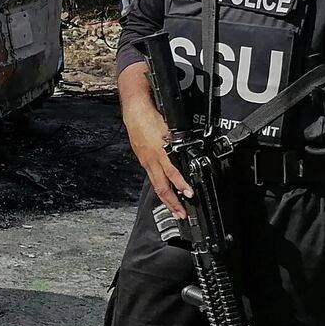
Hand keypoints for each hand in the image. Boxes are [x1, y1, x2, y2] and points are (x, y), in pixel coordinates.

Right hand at [121, 72, 191, 220]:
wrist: (135, 111)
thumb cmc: (152, 117)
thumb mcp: (169, 128)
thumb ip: (178, 141)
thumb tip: (190, 152)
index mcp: (159, 151)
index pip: (172, 173)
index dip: (181, 184)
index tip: (190, 194)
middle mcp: (152, 160)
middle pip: (162, 187)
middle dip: (173, 203)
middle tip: (182, 214)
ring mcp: (146, 161)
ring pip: (157, 185)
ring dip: (167, 199)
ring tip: (174, 209)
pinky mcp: (143, 159)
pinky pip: (153, 177)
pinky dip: (160, 187)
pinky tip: (165, 191)